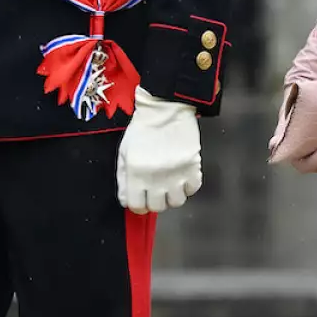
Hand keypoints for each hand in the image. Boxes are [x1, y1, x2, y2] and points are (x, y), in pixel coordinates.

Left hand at [117, 87, 201, 213]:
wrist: (166, 108)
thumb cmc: (143, 128)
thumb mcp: (124, 152)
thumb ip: (123, 178)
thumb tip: (127, 199)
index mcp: (135, 173)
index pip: (136, 206)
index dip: (138, 204)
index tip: (141, 199)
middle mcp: (155, 178)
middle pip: (157, 207)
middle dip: (155, 200)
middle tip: (156, 189)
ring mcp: (176, 174)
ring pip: (176, 202)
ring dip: (173, 195)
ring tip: (171, 182)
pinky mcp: (193, 168)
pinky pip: (192, 189)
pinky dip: (188, 185)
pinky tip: (183, 175)